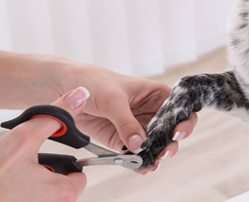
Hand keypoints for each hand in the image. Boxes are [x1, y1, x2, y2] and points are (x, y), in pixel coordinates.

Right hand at [0, 89, 89, 201]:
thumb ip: (55, 117)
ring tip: (3, 154)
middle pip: (55, 178)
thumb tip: (78, 97)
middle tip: (22, 150)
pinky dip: (11, 179)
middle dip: (38, 160)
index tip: (51, 148)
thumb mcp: (25, 137)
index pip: (79, 174)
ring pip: (34, 183)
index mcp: (63, 194)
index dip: (67, 157)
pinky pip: (20, 193)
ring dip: (22, 166)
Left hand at [65, 65, 197, 172]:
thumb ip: (126, 122)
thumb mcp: (113, 99)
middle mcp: (150, 111)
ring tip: (151, 162)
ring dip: (155, 155)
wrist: (65, 89)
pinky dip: (138, 162)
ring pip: (154, 145)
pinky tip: (140, 167)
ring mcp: (137, 127)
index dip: (184, 121)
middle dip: (170, 143)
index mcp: (155, 94)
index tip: (177, 132)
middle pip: (170, 131)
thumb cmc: (93, 81)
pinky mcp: (122, 140)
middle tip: (163, 152)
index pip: (179, 108)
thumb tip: (139, 143)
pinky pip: (135, 154)